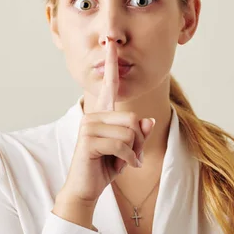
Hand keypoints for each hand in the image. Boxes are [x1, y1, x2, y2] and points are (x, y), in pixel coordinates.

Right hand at [58, 39, 155, 205]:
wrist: (86, 189)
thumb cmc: (105, 167)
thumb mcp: (128, 150)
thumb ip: (138, 134)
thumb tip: (147, 121)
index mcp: (102, 114)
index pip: (108, 85)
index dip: (111, 64)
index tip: (111, 44)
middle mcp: (94, 115)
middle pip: (133, 119)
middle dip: (138, 142)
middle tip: (130, 156)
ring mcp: (89, 126)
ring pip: (130, 132)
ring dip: (133, 152)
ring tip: (124, 161)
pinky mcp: (88, 140)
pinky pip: (122, 144)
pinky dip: (129, 159)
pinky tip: (124, 167)